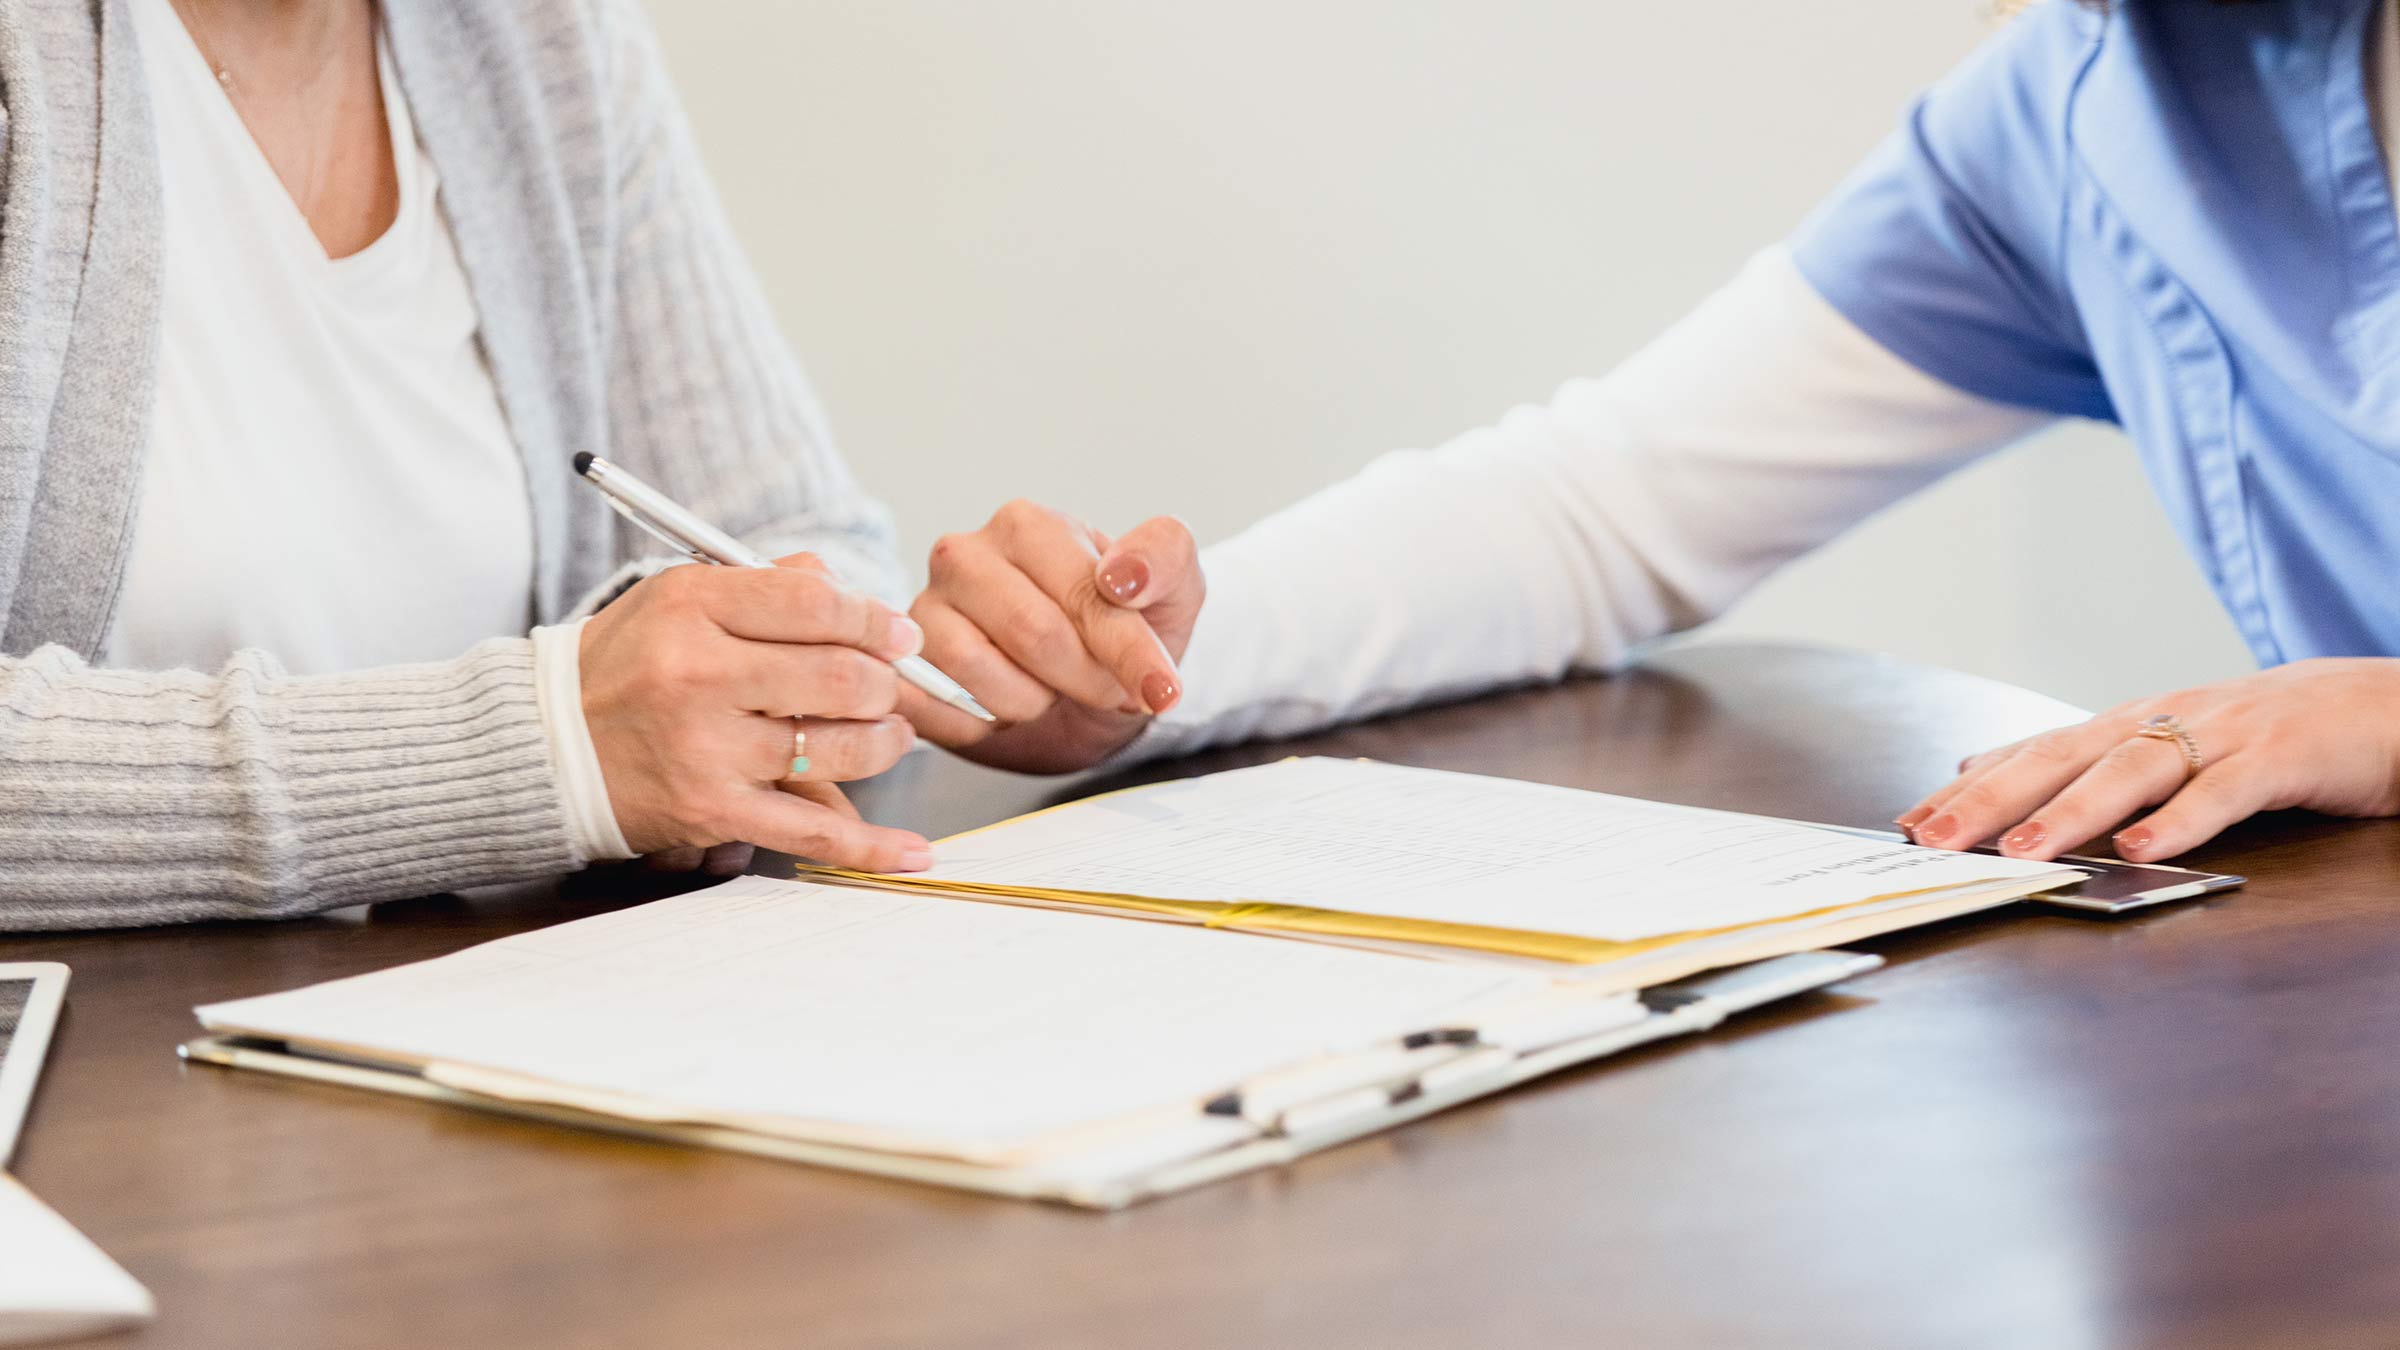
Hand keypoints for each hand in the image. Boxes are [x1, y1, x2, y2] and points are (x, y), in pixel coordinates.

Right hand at [579, 554, 931, 871]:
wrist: (547, 745)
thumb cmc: (627, 665)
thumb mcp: (679, 598)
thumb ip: (766, 584)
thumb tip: (851, 592)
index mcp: (693, 607)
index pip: (814, 602)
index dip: (874, 619)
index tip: (900, 634)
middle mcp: (699, 674)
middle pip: (839, 675)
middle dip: (885, 682)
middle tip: (890, 686)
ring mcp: (707, 747)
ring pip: (838, 747)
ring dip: (885, 742)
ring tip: (887, 733)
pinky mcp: (713, 810)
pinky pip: (809, 831)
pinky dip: (869, 847)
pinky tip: (912, 853)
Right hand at [907, 500, 1203, 772]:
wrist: (1079, 692)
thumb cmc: (1118, 632)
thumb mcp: (1171, 591)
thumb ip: (1164, 558)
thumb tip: (1123, 576)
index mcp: (1028, 525)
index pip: (1083, 592)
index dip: (1129, 650)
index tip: (1163, 691)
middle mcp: (964, 556)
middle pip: (1032, 632)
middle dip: (1085, 679)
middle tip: (1106, 690)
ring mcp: (923, 609)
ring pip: (976, 669)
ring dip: (1031, 702)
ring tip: (1049, 692)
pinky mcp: (902, 665)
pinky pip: (934, 706)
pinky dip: (981, 724)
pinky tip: (1003, 712)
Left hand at [1898, 658, 2399, 862]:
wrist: (2392, 704)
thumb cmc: (2276, 734)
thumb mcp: (2172, 745)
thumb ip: (2086, 761)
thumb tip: (1983, 767)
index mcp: (2135, 724)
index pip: (2035, 753)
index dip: (1971, 787)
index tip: (1911, 822)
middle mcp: (2166, 722)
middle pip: (2063, 758)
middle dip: (1991, 800)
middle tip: (1933, 839)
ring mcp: (2224, 736)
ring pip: (2132, 771)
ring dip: (2071, 812)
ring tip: (2021, 850)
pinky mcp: (2283, 756)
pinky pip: (2225, 791)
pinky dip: (2181, 820)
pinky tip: (2142, 848)